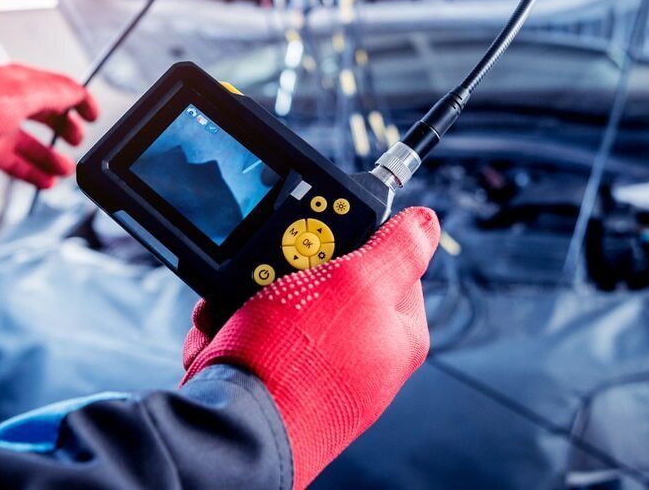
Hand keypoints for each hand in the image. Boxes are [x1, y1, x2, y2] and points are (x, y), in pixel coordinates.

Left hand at [0, 62, 98, 187]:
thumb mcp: (19, 94)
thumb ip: (53, 93)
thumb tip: (78, 93)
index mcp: (20, 82)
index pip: (59, 87)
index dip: (80, 101)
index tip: (93, 116)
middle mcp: (13, 103)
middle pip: (50, 115)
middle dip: (68, 128)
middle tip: (77, 140)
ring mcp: (2, 129)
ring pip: (37, 144)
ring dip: (54, 157)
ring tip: (66, 169)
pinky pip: (21, 164)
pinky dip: (36, 173)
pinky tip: (49, 182)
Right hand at [182, 207, 439, 488]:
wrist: (235, 427)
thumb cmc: (302, 364)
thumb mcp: (360, 284)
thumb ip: (398, 249)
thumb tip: (428, 222)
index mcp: (397, 335)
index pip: (392, 263)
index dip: (357, 238)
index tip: (327, 232)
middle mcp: (360, 355)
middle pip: (326, 280)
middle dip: (285, 267)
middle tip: (270, 268)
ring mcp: (315, 370)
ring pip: (278, 304)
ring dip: (246, 295)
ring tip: (234, 305)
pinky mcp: (273, 381)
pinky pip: (249, 335)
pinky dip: (229, 328)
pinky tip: (220, 333)